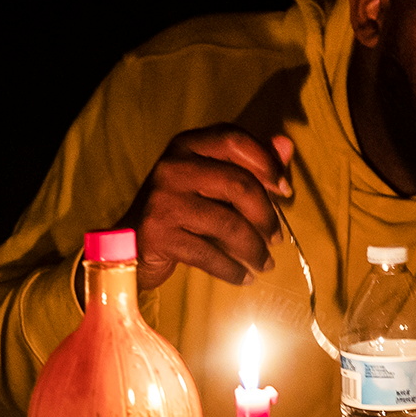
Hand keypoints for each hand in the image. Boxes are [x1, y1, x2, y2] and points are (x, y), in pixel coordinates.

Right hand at [115, 125, 294, 291]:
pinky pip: (209, 255)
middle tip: (277, 238)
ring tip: (265, 263)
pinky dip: (233, 270)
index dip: (266, 162)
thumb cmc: (181, 211)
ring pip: (228, 224)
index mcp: (187, 146)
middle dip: (266, 215)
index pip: (234, 139)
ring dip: (254, 249)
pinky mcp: (158, 234)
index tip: (284, 190)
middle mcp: (172, 167)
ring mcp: (163, 200)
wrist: (129, 246)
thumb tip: (286, 145)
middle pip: (238, 184)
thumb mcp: (211, 182)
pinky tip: (244, 277)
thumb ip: (250, 163)